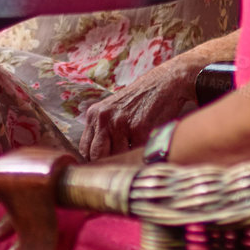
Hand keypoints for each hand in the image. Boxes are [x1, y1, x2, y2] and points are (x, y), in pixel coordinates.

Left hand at [78, 53, 208, 160]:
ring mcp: (121, 123)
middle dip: (107, 164)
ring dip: (125, 161)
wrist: (164, 83)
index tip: (104, 165)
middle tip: (119, 165)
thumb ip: (103, 131)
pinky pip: (136, 153)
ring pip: (115, 158)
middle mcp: (104, 118)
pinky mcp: (140, 129)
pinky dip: (140, 156)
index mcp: (95, 114)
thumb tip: (97, 160)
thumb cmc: (139, 100)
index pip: (85, 148)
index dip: (94, 160)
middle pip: (96, 156)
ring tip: (134, 157)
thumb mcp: (113, 110)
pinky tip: (145, 150)